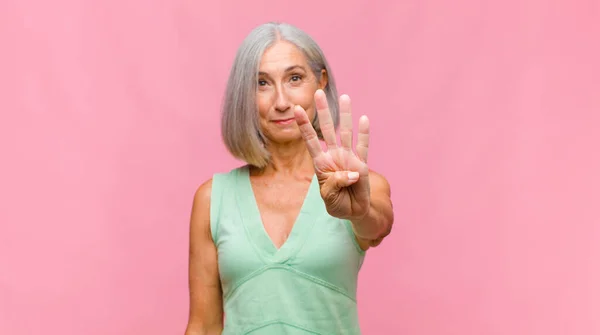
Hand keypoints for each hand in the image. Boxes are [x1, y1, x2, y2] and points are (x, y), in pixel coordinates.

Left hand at [294, 89, 370, 220]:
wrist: (354, 211)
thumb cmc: (337, 203)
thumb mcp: (329, 197)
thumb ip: (335, 184)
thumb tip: (352, 173)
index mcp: (321, 163)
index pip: (310, 140)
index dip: (304, 125)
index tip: (297, 109)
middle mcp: (333, 156)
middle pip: (327, 129)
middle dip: (322, 111)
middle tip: (318, 92)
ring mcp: (348, 158)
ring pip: (345, 132)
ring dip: (345, 115)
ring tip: (344, 97)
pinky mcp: (362, 164)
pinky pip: (363, 146)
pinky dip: (364, 134)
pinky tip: (363, 119)